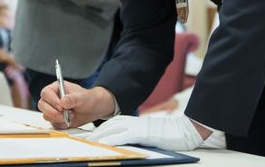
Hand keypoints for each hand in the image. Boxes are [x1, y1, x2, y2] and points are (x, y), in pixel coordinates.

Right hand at [38, 82, 114, 128]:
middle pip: (42, 105)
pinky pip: (53, 124)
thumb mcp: (83, 97)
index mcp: (56, 88)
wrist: (93, 109)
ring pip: (46, 116)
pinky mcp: (55, 119)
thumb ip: (73, 98)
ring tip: (71, 115)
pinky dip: (61, 125)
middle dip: (53, 112)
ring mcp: (53, 109)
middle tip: (65, 114)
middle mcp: (52, 98)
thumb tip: (63, 101)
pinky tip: (70, 120)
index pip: (46, 93)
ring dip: (59, 118)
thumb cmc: (88, 99)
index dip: (52, 100)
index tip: (61, 106)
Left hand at [86, 115, 224, 150]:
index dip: (97, 131)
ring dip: (98, 137)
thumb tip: (119, 142)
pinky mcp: (141, 132)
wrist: (182, 132)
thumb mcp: (145, 133)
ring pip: (112, 130)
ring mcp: (136, 126)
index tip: (86, 137)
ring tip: (87, 143)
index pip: (110, 125)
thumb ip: (132, 135)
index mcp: (131, 121)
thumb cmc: (165, 135)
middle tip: (81, 141)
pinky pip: (122, 136)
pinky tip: (103, 144)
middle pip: (107, 126)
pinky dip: (111, 140)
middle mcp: (131, 121)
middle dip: (94, 134)